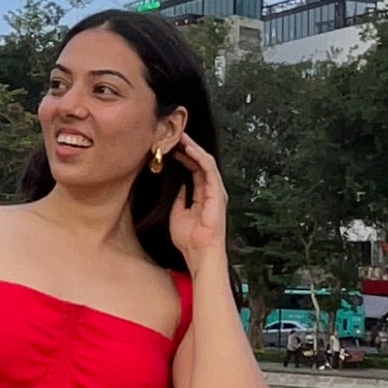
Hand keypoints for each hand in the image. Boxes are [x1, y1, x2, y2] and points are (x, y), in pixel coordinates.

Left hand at [166, 135, 232, 273]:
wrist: (199, 254)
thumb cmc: (190, 240)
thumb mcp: (178, 213)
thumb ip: (180, 198)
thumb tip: (178, 184)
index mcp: (203, 195)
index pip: (194, 169)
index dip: (184, 156)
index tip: (170, 145)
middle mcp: (212, 190)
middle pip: (201, 162)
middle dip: (188, 147)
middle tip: (175, 134)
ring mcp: (216, 191)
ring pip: (206, 162)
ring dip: (193, 148)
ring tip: (181, 136)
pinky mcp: (217, 194)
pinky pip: (209, 170)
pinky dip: (199, 158)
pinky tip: (189, 149)